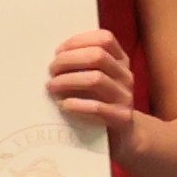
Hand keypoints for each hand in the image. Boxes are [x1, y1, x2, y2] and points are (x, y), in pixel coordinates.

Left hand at [47, 28, 153, 164]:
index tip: (58, 51)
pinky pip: (97, 107)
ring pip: (96, 79)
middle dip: (69, 60)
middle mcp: (126, 76)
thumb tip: (54, 57)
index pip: (105, 39)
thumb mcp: (98, 80)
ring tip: (52, 86)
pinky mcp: (121, 118)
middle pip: (98, 56)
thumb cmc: (100, 103)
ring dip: (68, 80)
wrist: (123, 137)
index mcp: (121, 62)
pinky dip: (77, 104)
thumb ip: (84, 66)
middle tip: (51, 70)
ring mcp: (125, 97)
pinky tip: (63, 105)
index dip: (79, 41)